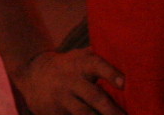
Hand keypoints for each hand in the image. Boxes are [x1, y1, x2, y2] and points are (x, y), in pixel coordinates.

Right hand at [11, 48, 125, 114]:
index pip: (97, 65)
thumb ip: (99, 57)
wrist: (33, 76)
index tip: (124, 83)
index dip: (111, 73)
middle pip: (94, 96)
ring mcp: (63, 99)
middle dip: (112, 110)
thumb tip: (130, 54)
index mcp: (81, 64)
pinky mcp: (56, 114)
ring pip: (84, 114)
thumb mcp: (79, 56)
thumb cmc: (68, 66)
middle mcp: (72, 81)